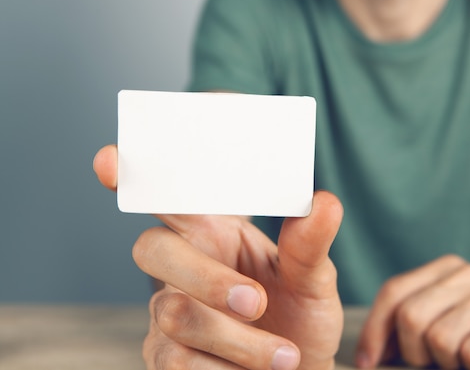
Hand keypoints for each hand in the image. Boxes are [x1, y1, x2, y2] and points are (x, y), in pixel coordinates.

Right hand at [93, 145, 343, 369]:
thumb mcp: (314, 278)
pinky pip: (176, 362)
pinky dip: (225, 369)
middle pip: (153, 249)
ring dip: (239, 340)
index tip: (108, 159)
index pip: (170, 199)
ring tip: (284, 356)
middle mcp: (183, 266)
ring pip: (174, 314)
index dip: (135, 178)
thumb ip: (310, 244)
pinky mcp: (165, 358)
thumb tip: (324, 202)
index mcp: (214, 233)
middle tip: (258, 302)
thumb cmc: (299, 315)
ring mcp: (168, 312)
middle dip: (207, 279)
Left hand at [356, 255, 469, 369]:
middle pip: (411, 316)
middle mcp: (467, 274)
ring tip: (461, 365)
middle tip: (428, 366)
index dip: (373, 330)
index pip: (393, 292)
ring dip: (445, 365)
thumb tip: (370, 354)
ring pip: (440, 338)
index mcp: (445, 269)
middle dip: (411, 353)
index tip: (367, 363)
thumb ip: (417, 322)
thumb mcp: (452, 314)